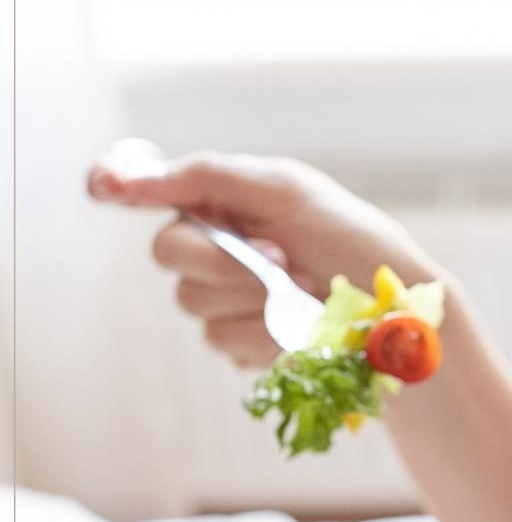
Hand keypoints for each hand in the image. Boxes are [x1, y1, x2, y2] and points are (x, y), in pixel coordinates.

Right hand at [88, 151, 437, 367]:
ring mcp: (226, 300)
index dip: (123, 185)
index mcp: (226, 201)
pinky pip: (225, 342)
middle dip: (230, 260)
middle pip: (171, 253)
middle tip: (285, 260)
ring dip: (260, 300)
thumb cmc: (353, 241)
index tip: (105, 186)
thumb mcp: (288, 190)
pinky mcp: (241, 346)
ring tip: (309, 294)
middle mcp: (218, 247)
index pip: (153, 191)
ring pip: (196, 304)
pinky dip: (269, 335)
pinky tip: (303, 328)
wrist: (394, 315)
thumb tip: (135, 175)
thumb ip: (209, 176)